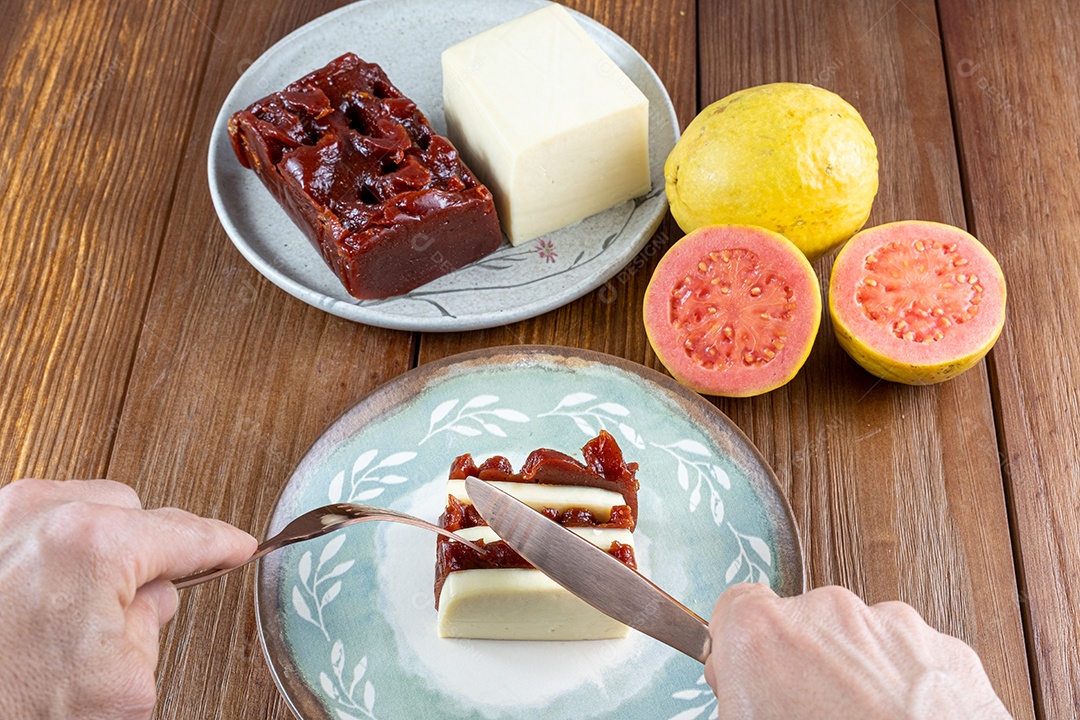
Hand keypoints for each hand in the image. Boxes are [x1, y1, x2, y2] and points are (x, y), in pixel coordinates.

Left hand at [0, 479, 256, 719]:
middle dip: (144, 553)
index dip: (222, 543)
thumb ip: (154, 624)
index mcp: (94, 546)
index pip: (185, 534)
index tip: (238, 545)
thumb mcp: (121, 685)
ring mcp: (1, 515)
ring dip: (97, 548)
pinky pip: (37, 520)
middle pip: (133, 511)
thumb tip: (149, 596)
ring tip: (74, 612)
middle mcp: (43, 514)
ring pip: (84, 508)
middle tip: (131, 611)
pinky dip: (54, 550)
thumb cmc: (11, 705)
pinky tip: (42, 600)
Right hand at [705, 583, 1010, 718]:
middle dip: (803, 664)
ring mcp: (892, 626)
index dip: (740, 647)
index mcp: (761, 634)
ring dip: (857, 676)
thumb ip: (737, 698)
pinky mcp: (946, 650)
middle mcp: (827, 612)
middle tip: (809, 716)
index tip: (749, 675)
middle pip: (801, 624)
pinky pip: (911, 659)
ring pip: (860, 640)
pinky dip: (906, 688)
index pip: (735, 607)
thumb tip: (742, 696)